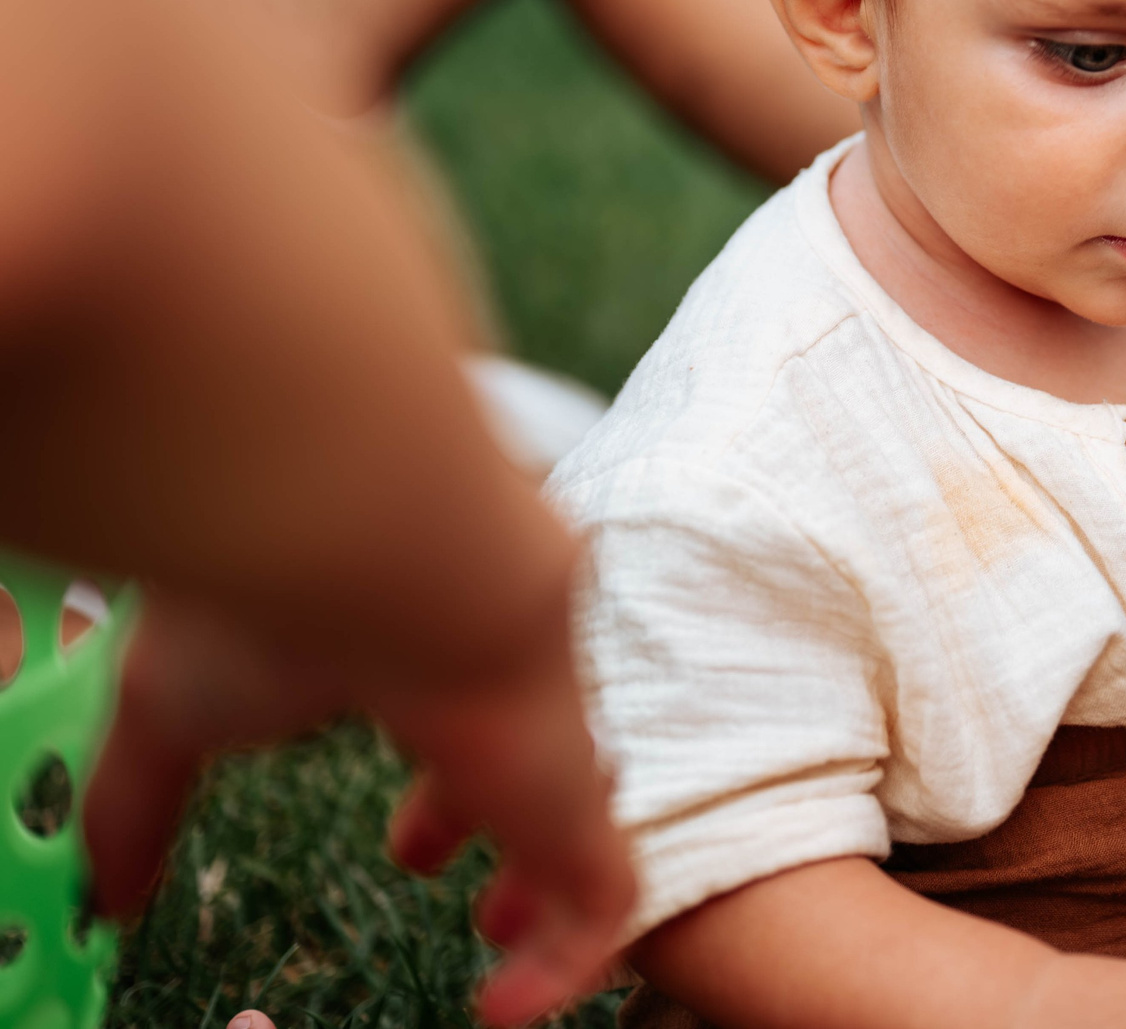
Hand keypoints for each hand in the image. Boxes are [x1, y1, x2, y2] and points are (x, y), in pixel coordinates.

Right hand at [86, 595, 632, 1026]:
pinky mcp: (574, 796)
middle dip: (490, 822)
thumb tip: (112, 888)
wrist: (380, 550)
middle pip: (529, 758)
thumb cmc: (275, 608)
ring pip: (581, 820)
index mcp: (416, 650)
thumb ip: (139, 803)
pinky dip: (566, 964)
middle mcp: (498, 684)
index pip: (453, 712)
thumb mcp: (169, 714)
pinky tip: (506, 1006)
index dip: (434, 786)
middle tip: (434, 863)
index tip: (406, 841)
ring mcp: (547, 736)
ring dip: (542, 893)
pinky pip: (605, 897)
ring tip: (498, 931)